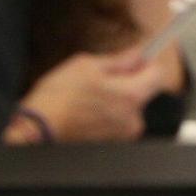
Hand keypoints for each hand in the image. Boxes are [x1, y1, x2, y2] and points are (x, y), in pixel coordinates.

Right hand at [13, 51, 163, 142]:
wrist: (37, 129)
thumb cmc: (58, 99)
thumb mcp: (87, 66)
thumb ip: (119, 60)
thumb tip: (137, 54)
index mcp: (131, 96)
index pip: (158, 74)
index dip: (146, 64)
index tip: (135, 60)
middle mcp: (132, 118)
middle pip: (144, 91)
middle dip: (128, 81)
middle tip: (103, 77)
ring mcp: (122, 133)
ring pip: (129, 106)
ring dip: (116, 98)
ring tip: (91, 95)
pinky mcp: (111, 142)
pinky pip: (118, 120)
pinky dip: (108, 112)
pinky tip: (88, 108)